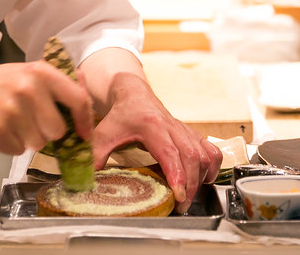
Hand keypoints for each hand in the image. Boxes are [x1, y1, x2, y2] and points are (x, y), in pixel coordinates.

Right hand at [0, 60, 94, 155]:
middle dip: (49, 131)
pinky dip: (12, 144)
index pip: (78, 100)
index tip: (84, 134)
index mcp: (42, 72)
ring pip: (39, 143)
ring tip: (16, 122)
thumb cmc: (5, 82)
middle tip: (34, 121)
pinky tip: (3, 128)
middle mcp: (28, 89)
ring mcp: (11, 110)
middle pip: (58, 130)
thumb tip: (87, 98)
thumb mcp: (33, 72)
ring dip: (30, 139)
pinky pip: (18, 150)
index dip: (85, 121)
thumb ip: (60, 83)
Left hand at [88, 71, 221, 212]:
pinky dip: (212, 167)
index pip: (170, 151)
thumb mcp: (103, 134)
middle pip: (192, 156)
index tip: (178, 195)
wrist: (135, 95)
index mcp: (151, 126)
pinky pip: (211, 150)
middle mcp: (172, 126)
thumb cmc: (121, 115)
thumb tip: (87, 182)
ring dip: (202, 178)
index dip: (177, 174)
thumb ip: (95, 156)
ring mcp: (185, 130)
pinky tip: (203, 179)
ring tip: (189, 196)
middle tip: (182, 205)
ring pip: (205, 154)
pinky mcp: (192, 134)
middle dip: (190, 184)